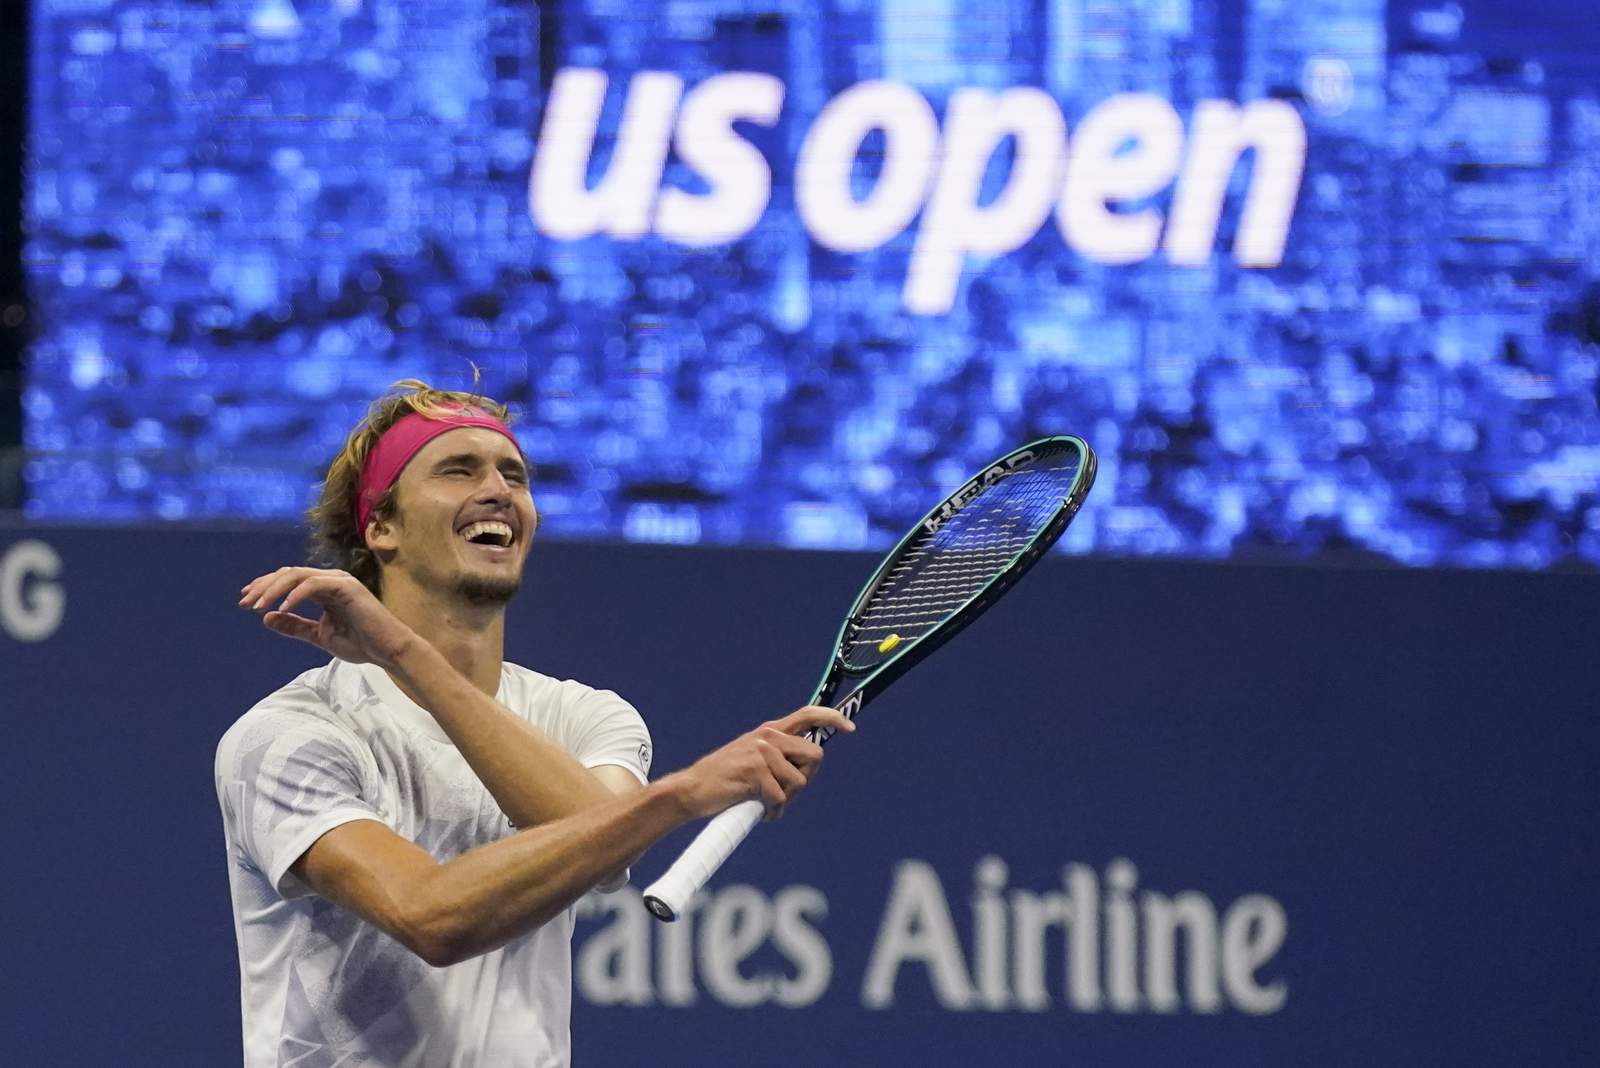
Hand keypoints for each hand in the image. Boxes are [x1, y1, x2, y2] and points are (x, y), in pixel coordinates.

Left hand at [239, 567, 418, 667]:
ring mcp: (339, 581)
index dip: (266, 587)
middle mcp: (331, 579)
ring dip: (274, 589)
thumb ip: (295, 626)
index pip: (289, 580)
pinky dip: (295, 595)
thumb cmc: (360, 643)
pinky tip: (282, 609)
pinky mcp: (346, 587)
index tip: (246, 601)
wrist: (388, 651)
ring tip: (258, 606)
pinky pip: (313, 585)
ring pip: (297, 575)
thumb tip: (266, 617)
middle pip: (288, 573)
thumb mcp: (319, 635)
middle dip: (264, 586)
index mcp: (325, 588)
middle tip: (245, 603)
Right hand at [672, 706, 854, 820]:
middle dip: (805, 779)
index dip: (831, 718)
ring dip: (787, 800)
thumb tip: (807, 765)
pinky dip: (773, 813)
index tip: (850, 728)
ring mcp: (761, 752)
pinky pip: (781, 799)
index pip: (807, 715)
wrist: (691, 790)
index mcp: (768, 732)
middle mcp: (767, 737)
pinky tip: (761, 813)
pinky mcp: (755, 772)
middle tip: (785, 793)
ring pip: (799, 782)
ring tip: (766, 804)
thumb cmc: (724, 781)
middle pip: (814, 757)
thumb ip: (777, 756)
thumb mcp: (752, 758)